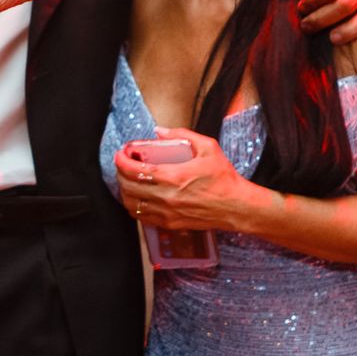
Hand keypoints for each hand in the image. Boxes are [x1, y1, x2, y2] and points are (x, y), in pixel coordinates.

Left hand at [113, 128, 261, 231]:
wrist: (236, 207)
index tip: (121, 153)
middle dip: (120, 173)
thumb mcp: (208, 148)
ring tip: (128, 180)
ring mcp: (166, 213)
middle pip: (128, 187)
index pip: (135, 170)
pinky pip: (142, 217)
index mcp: (173, 176)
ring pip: (131, 204)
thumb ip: (182, 135)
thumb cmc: (224, 179)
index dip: (121, 160)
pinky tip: (138, 197)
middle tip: (124, 163)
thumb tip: (160, 131)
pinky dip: (134, 206)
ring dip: (124, 190)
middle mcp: (166, 197)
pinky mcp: (170, 224)